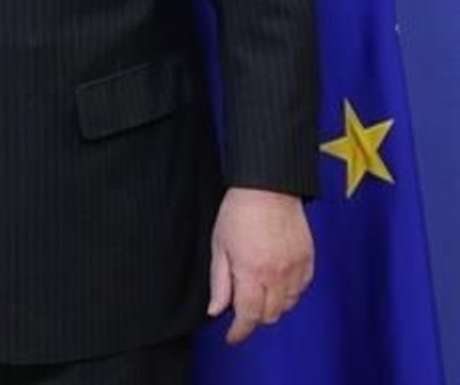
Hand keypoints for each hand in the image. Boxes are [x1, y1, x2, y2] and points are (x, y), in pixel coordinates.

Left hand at [207, 186, 314, 343]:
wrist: (269, 188)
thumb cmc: (239, 212)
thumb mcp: (219, 246)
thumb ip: (219, 282)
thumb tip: (216, 310)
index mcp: (252, 272)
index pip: (249, 316)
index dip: (239, 332)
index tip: (232, 337)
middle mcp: (277, 276)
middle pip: (269, 315)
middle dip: (253, 317)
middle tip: (240, 306)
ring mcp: (296, 270)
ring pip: (287, 306)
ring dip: (271, 306)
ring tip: (257, 290)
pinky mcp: (309, 262)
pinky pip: (301, 290)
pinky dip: (288, 293)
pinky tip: (276, 281)